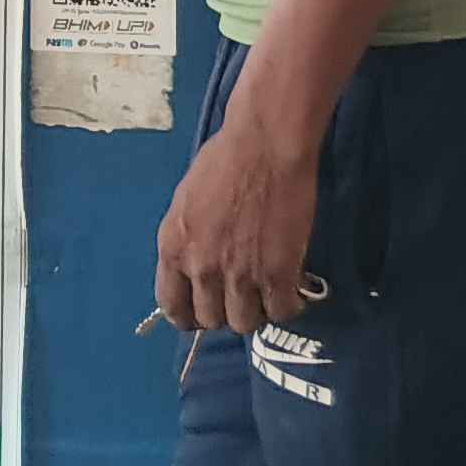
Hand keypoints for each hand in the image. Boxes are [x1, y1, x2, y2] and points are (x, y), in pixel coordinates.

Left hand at [154, 111, 316, 340]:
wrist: (266, 143)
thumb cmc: (225, 160)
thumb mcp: (187, 203)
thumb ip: (188, 242)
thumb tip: (194, 271)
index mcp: (173, 248)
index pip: (173, 306)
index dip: (189, 315)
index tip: (201, 312)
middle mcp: (201, 268)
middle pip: (210, 319)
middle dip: (225, 310)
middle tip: (242, 294)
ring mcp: (240, 275)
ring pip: (245, 322)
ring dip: (256, 310)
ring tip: (268, 291)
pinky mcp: (278, 274)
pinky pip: (281, 312)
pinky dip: (287, 305)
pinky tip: (292, 288)